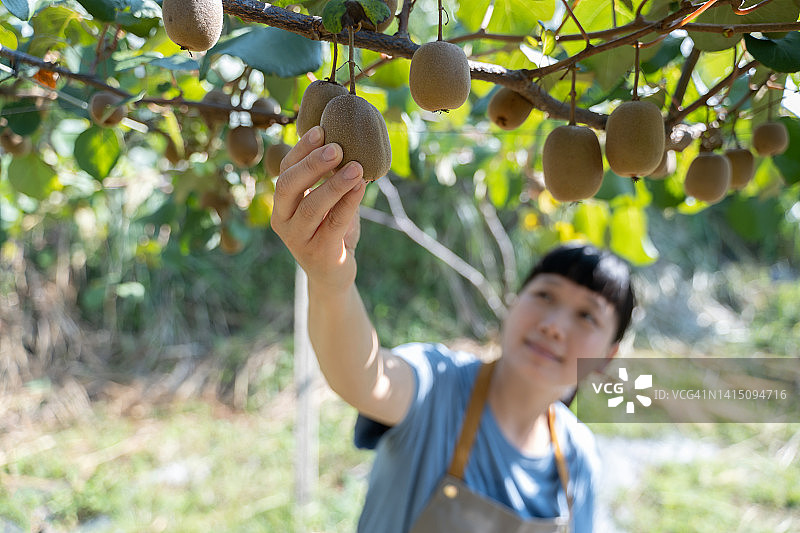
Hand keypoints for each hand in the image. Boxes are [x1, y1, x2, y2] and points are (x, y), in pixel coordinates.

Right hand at [271, 126, 365, 291]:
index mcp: (281, 204)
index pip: (285, 171)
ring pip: (312, 206)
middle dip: (312, 164)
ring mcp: (298, 239)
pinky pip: (334, 224)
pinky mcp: (319, 254)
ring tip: (356, 167)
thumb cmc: (330, 232)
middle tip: (336, 147)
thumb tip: (349, 141)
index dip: (301, 150)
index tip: (321, 130)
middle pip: (289, 186)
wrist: (333, 275)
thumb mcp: (326, 203)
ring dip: (335, 184)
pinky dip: (348, 203)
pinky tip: (361, 187)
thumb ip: (329, 179)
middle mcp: (283, 220)